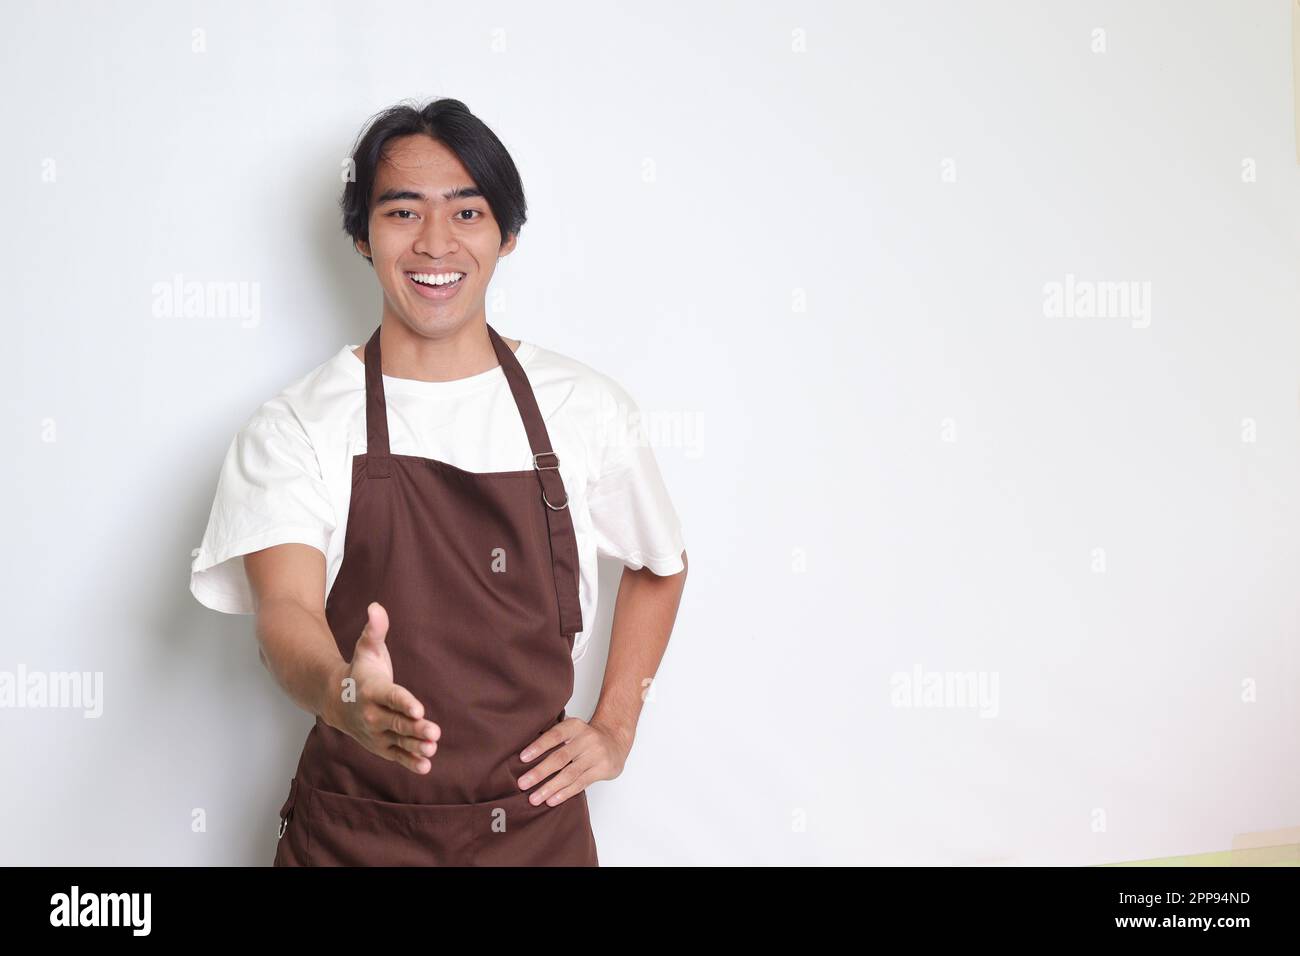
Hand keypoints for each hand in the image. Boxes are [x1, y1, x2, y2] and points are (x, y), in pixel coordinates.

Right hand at [323, 601, 440, 774]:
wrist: (337, 699)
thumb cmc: (360, 671)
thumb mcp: (366, 648)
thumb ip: (375, 629)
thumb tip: (376, 606)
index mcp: (372, 691)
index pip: (391, 697)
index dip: (404, 703)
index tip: (418, 708)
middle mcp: (372, 714)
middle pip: (396, 722)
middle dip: (415, 728)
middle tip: (434, 732)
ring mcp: (376, 732)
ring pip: (398, 741)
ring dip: (415, 747)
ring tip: (432, 749)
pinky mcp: (381, 745)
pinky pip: (396, 755)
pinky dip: (409, 762)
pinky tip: (426, 766)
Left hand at [516, 717, 630, 805]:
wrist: (615, 741)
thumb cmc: (585, 738)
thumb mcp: (572, 730)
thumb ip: (554, 738)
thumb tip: (524, 755)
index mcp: (575, 726)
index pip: (555, 735)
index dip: (539, 746)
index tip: (522, 758)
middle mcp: (587, 739)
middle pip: (560, 758)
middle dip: (539, 772)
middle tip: (522, 783)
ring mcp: (596, 755)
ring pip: (569, 774)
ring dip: (549, 788)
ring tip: (534, 798)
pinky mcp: (603, 770)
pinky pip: (581, 784)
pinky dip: (564, 793)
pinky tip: (551, 800)